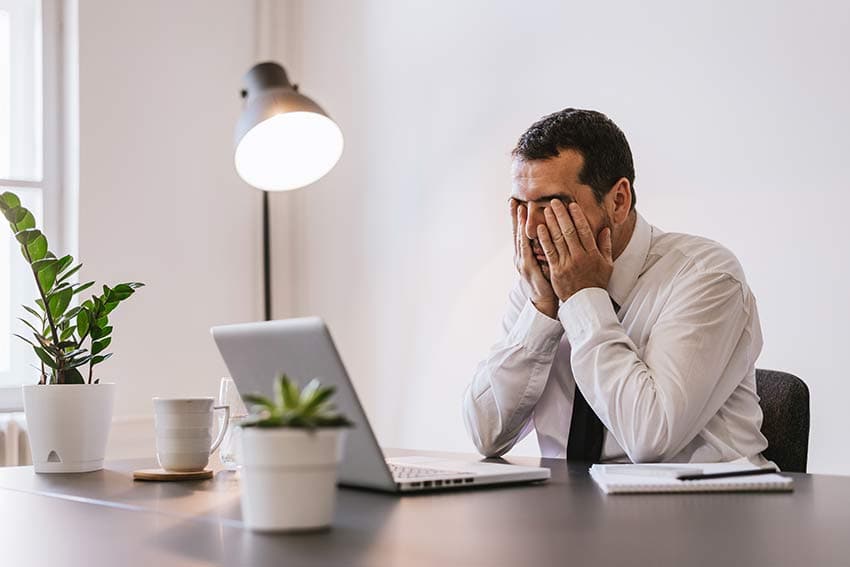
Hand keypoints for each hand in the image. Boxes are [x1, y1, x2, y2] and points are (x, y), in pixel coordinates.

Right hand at [511, 198, 557, 317]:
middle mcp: (521, 257)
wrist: (544, 303)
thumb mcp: (547, 262)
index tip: (519, 203)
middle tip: (513, 200)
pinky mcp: (528, 269)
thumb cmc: (548, 283)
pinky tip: (527, 229)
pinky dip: (526, 239)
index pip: (522, 232)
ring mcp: (523, 263)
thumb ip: (548, 248)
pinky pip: (527, 251)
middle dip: (515, 216)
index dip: (519, 218)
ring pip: (520, 238)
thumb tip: (555, 233)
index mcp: (525, 255)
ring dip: (518, 223)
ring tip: (518, 208)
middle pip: (517, 232)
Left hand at [536, 199, 612, 301]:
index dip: (577, 216)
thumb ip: (605, 246)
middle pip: (569, 231)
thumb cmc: (596, 282)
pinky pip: (549, 251)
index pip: (584, 230)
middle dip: (561, 214)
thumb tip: (605, 229)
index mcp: (592, 253)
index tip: (571, 204)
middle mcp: (579, 256)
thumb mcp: (607, 264)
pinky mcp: (556, 270)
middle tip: (554, 201)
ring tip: (545, 210)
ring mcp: (567, 263)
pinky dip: (544, 238)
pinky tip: (540, 228)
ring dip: (551, 223)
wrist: (586, 303)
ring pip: (558, 239)